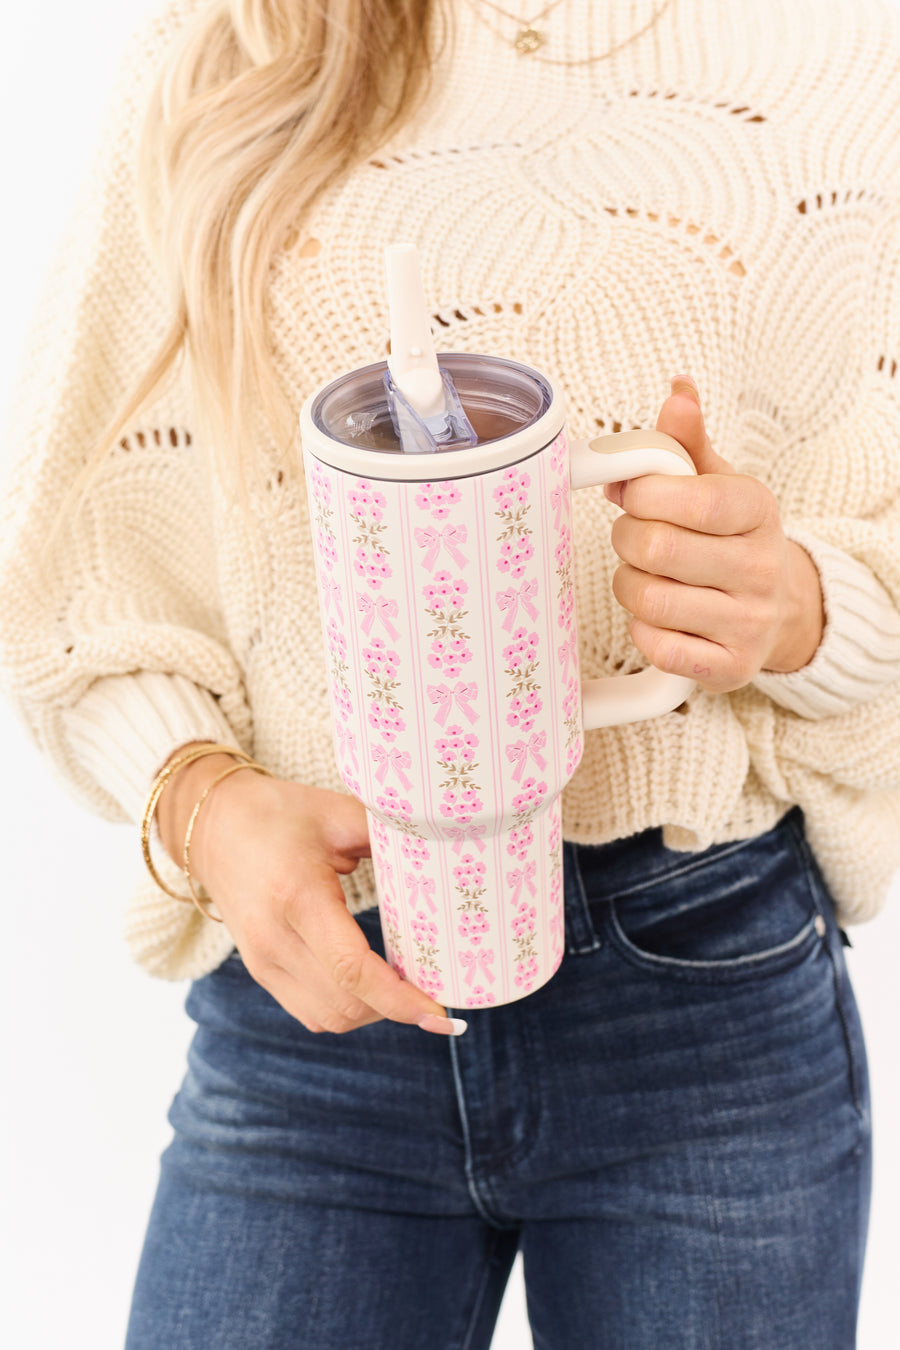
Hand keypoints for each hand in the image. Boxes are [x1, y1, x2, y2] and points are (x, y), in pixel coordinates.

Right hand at [156, 745, 458, 1035]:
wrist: (214, 826)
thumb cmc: (279, 814)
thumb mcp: (336, 812)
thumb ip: (387, 832)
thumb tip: (443, 848)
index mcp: (298, 896)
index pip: (353, 969)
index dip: (401, 999)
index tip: (441, 1010)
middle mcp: (275, 939)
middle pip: (347, 1004)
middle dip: (397, 1007)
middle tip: (436, 989)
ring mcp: (263, 961)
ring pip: (330, 1017)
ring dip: (373, 1012)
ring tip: (405, 987)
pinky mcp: (261, 971)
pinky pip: (312, 1012)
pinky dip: (348, 1008)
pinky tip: (371, 986)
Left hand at [602, 376, 824, 693]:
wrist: (778, 609)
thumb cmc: (731, 539)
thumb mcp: (719, 484)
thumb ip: (687, 443)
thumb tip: (677, 393)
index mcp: (757, 511)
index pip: (693, 500)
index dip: (644, 496)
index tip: (633, 495)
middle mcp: (759, 569)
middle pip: (657, 549)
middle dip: (627, 539)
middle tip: (634, 537)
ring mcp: (747, 623)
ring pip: (648, 600)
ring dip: (629, 584)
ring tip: (646, 576)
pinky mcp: (728, 668)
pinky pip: (655, 646)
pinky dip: (641, 629)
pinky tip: (658, 616)